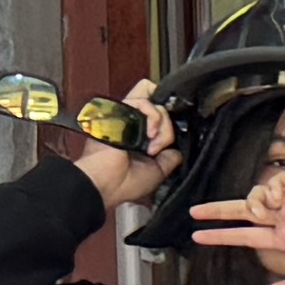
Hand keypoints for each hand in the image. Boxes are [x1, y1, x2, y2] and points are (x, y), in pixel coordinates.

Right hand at [74, 80, 184, 216]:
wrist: (107, 181)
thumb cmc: (129, 182)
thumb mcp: (158, 172)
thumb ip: (170, 158)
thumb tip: (178, 148)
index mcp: (142, 137)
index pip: (161, 120)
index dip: (170, 124)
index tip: (171, 139)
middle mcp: (135, 124)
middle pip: (162, 110)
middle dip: (168, 128)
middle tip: (159, 147)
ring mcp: (127, 116)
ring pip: (156, 107)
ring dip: (162, 127)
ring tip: (154, 146)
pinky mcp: (120, 109)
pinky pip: (144, 102)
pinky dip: (154, 119)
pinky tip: (150, 136)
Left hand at [188, 152, 284, 284]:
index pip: (246, 236)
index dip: (221, 236)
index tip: (197, 237)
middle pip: (244, 211)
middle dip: (218, 211)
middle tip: (195, 212)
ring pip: (260, 195)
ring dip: (252, 201)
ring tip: (261, 212)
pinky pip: (282, 180)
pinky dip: (273, 187)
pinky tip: (278, 199)